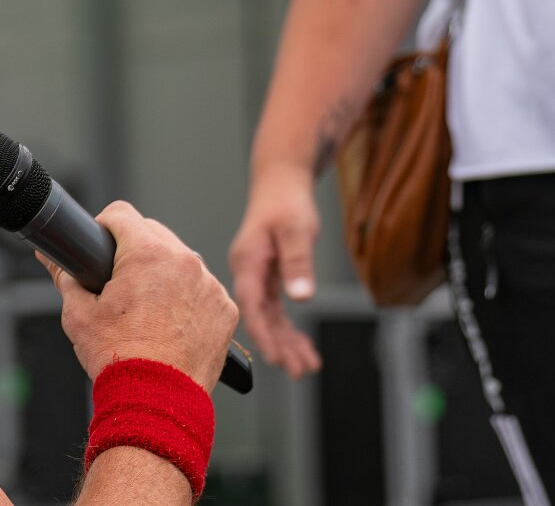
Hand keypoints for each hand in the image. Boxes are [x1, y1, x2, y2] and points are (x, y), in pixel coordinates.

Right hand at [43, 201, 238, 389]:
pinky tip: (171, 322)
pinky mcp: (224, 308)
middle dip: (135, 250)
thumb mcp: (79, 315)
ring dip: (164, 273)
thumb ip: (65, 277)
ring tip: (146, 307)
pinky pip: (203, 289)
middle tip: (119, 282)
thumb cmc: (120, 360)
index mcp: (147, 254)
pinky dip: (189, 298)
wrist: (156, 402)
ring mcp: (208, 284)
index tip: (100, 244)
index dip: (104, 226)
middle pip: (154, 234)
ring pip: (181, 261)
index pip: (121, 214)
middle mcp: (184, 261)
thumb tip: (51, 258)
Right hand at [228, 167, 322, 376]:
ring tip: (306, 366)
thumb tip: (301, 299)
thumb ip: (298, 263)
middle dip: (279, 346)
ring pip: (269, 317)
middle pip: (260, 317)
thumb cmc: (286, 201)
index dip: (262, 333)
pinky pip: (276, 310)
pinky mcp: (268, 278)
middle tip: (299, 370)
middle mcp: (248, 273)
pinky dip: (288, 328)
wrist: (280, 182)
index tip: (275, 358)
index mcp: (247, 261)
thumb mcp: (297, 229)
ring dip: (286, 342)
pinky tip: (302, 346)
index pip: (251, 305)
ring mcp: (256, 277)